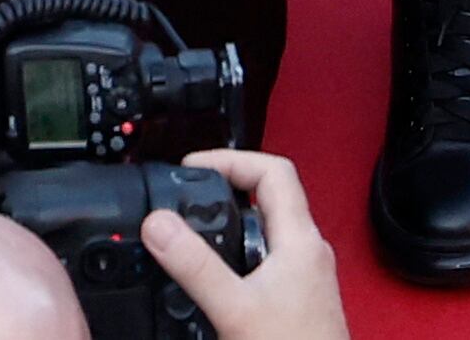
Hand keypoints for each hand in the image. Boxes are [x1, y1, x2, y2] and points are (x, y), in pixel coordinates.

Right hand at [141, 150, 345, 339]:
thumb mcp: (234, 309)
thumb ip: (195, 266)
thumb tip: (160, 224)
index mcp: (301, 241)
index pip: (273, 170)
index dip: (231, 159)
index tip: (194, 167)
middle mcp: (309, 254)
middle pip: (270, 198)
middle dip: (226, 190)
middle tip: (189, 194)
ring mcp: (306, 279)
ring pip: (268, 233)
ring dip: (233, 225)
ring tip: (195, 232)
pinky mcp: (297, 303)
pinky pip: (268, 263)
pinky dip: (239, 258)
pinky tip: (215, 282)